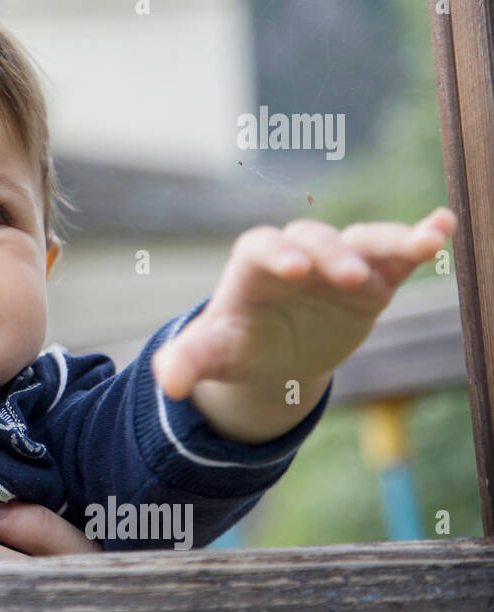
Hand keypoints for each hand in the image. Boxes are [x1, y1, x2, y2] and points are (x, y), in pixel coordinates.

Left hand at [151, 207, 456, 407]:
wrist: (274, 354)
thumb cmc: (237, 344)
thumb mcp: (210, 354)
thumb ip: (187, 360)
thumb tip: (168, 383)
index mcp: (253, 268)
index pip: (260, 247)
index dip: (275, 252)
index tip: (290, 269)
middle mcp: (297, 256)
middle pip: (314, 239)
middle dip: (331, 255)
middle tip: (347, 279)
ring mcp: (336, 264)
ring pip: (362, 240)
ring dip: (390, 241)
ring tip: (423, 244)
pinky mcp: (373, 278)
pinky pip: (397, 253)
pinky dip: (419, 239)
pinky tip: (443, 227)